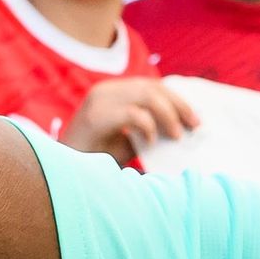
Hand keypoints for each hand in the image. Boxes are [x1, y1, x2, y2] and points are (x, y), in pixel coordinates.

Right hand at [61, 76, 200, 167]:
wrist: (63, 172)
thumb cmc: (96, 158)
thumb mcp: (128, 141)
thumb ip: (148, 129)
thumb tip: (180, 129)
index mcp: (114, 92)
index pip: (152, 86)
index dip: (177, 99)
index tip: (195, 119)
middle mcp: (106, 90)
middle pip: (153, 87)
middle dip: (178, 105)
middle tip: (195, 125)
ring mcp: (99, 100)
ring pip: (146, 95)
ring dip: (168, 115)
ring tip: (177, 135)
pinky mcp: (95, 116)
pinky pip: (132, 114)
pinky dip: (148, 126)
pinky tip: (152, 141)